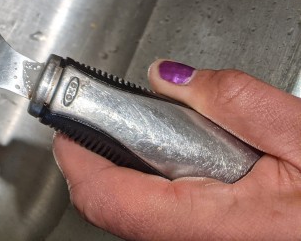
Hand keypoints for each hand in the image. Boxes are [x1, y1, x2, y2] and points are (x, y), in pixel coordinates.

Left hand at [54, 60, 300, 240]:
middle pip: (117, 207)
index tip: (67, 117)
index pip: (108, 197)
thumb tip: (170, 77)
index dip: (76, 153)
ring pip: (142, 215)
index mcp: (221, 225)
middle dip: (108, 154)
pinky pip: (170, 221)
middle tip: (123, 114)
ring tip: (181, 137)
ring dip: (141, 169)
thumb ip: (236, 101)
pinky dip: (168, 185)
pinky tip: (206, 165)